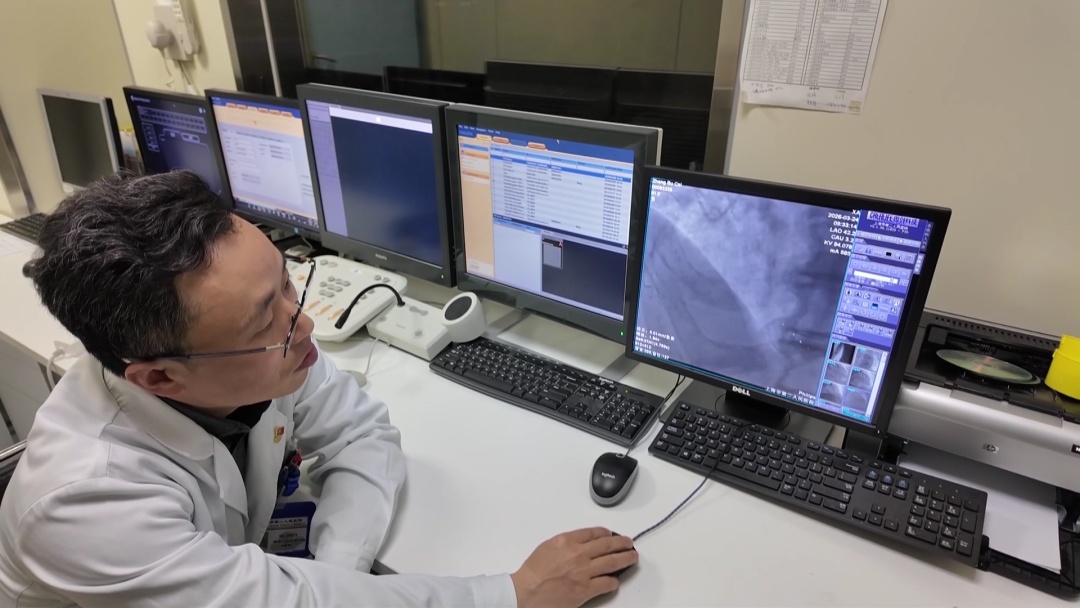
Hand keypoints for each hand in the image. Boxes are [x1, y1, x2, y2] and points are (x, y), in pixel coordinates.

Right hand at [510, 527, 637, 607]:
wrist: (526, 591)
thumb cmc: (533, 571)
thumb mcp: (548, 546)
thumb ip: (567, 541)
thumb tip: (581, 542)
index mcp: (568, 541)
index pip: (595, 533)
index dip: (607, 533)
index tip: (611, 534)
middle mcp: (579, 554)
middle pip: (608, 545)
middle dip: (622, 543)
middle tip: (629, 543)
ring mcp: (584, 572)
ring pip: (613, 562)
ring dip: (626, 559)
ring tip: (632, 557)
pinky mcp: (586, 590)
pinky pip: (607, 583)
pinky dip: (614, 582)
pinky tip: (615, 581)